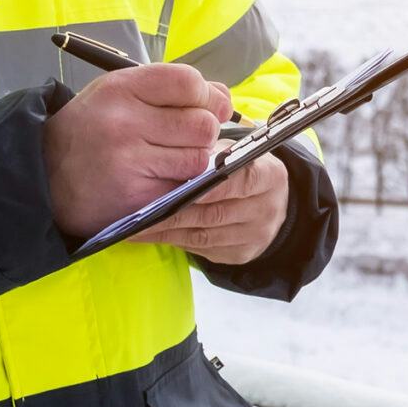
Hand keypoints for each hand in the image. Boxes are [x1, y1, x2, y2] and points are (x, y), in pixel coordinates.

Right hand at [41, 64, 231, 238]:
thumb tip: (225, 98)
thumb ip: (170, 89)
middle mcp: (124, 123)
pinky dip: (180, 185)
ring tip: (169, 160)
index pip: (189, 83)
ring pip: (199, 159)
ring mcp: (129, 164)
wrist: (43, 176)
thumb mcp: (119, 93)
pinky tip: (159, 180)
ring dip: (194, 161)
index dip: (206, 96)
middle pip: (203, 124)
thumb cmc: (91, 129)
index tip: (203, 106)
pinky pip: (184, 188)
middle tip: (184, 138)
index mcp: (121, 89)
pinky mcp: (136, 198)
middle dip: (203, 132)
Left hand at [133, 152, 288, 264]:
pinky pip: (203, 250)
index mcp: (270, 176)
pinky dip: (176, 242)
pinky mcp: (242, 254)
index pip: (240, 180)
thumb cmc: (242, 170)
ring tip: (137, 228)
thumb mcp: (236, 153)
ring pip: (205, 236)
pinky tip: (153, 235)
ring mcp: (256, 235)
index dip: (209, 186)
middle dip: (175, 213)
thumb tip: (173, 164)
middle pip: (216, 213)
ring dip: (168, 232)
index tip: (177, 190)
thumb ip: (211, 156)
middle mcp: (267, 208)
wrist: (270, 202)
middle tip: (141, 212)